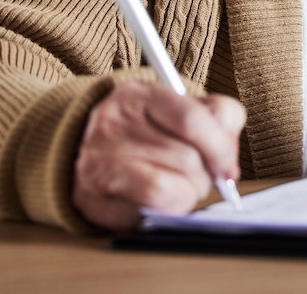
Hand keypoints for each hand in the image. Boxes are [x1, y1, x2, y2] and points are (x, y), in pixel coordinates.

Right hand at [72, 82, 245, 230]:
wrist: (76, 145)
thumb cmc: (142, 128)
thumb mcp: (177, 106)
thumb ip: (215, 118)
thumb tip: (229, 161)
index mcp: (138, 95)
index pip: (191, 119)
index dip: (220, 146)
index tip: (228, 164)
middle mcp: (113, 123)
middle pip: (187, 158)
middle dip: (206, 175)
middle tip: (201, 175)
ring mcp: (99, 161)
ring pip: (173, 188)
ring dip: (189, 194)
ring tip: (181, 186)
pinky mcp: (92, 197)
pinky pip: (150, 210)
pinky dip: (168, 209)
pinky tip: (163, 201)